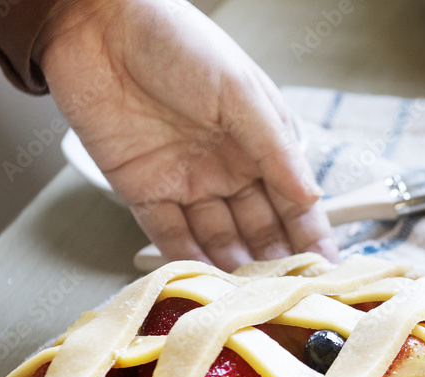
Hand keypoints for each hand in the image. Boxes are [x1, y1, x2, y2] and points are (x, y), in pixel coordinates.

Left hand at [37, 0, 337, 271]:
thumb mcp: (241, 92)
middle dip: (275, 264)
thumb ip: (275, 149)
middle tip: (288, 299)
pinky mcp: (142, 191)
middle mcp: (227, 169)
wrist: (97, 21)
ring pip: (218, 240)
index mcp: (259, 144)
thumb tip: (312, 198)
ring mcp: (186, 183)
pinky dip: (186, 262)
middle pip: (259, 230)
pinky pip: (169, 237)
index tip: (327, 274)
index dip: (312, 239)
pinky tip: (206, 285)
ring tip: (249, 301)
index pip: (294, 204)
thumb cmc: (177, 40)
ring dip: (233, 271)